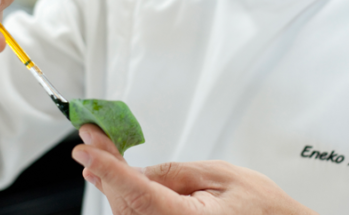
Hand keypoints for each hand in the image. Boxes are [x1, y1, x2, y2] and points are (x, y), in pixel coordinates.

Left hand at [72, 125, 317, 214]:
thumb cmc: (262, 209)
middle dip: (104, 169)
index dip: (108, 168)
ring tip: (97, 153)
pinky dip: (123, 197)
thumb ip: (174, 174)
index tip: (87, 149)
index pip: (138, 194)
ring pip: (127, 212)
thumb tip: (135, 171)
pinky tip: (112, 179)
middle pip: (126, 203)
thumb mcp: (220, 176)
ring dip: (110, 183)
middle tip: (90, 140)